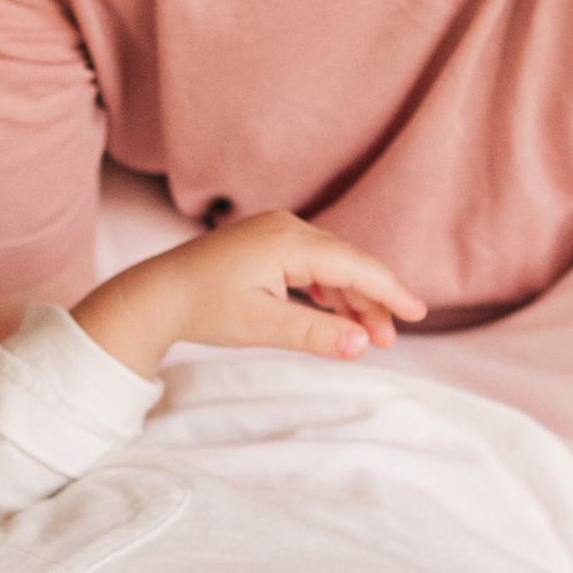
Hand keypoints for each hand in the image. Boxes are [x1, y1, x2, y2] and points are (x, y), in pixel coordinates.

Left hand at [75, 209, 425, 383]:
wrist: (155, 295)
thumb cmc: (203, 308)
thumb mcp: (261, 326)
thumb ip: (315, 333)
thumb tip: (363, 345)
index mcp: (288, 241)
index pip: (355, 265)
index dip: (390, 291)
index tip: (417, 314)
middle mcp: (286, 227)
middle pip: (349, 263)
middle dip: (374, 301)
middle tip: (390, 342)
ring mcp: (276, 232)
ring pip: (332, 265)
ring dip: (353, 299)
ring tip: (369, 337)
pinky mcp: (267, 243)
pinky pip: (313, 263)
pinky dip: (330, 290)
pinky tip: (336, 313)